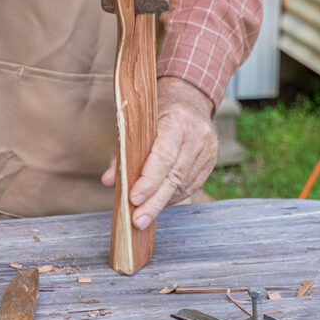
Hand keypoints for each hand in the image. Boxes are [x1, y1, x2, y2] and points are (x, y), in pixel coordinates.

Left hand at [101, 77, 218, 229]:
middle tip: (138, 222)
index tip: (133, 199)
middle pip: (174, 176)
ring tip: (144, 217)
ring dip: (162, 202)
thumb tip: (109, 181)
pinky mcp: (211, 161)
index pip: (163, 156)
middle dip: (154, 202)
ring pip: (184, 184)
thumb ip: (122, 151)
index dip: (148, 180)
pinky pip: (191, 185)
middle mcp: (197, 136)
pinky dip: (173, 196)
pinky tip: (159, 203)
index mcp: (177, 121)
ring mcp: (208, 150)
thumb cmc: (156, 109)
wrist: (189, 97)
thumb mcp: (136, 122)